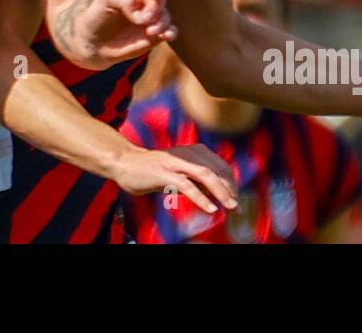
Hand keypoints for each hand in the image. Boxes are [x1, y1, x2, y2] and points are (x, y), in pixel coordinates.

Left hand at [68, 0, 172, 69]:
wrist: (93, 40)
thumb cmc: (97, 13)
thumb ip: (125, 0)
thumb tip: (144, 16)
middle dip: (155, 9)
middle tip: (144, 20)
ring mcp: (153, 16)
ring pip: (167, 16)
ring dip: (162, 23)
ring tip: (150, 31)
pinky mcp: (156, 33)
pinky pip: (170, 31)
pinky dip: (171, 32)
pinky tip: (167, 36)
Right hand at [111, 144, 238, 214]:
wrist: (124, 162)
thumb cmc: (152, 170)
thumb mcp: (179, 172)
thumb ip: (195, 180)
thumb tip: (215, 193)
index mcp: (193, 151)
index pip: (220, 166)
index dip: (231, 183)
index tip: (235, 198)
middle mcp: (187, 154)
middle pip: (217, 170)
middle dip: (230, 189)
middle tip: (236, 206)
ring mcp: (175, 162)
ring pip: (206, 175)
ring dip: (221, 192)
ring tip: (229, 207)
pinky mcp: (164, 173)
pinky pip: (187, 186)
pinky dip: (201, 198)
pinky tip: (210, 208)